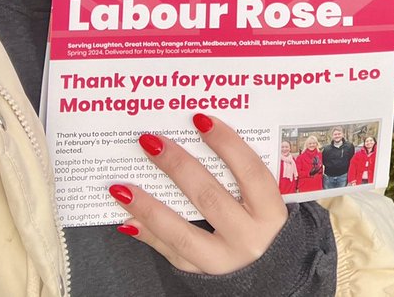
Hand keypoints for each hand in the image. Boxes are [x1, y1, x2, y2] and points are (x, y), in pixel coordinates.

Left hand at [110, 114, 287, 274]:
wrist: (271, 275)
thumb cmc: (264, 225)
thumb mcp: (267, 202)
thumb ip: (245, 175)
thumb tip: (200, 135)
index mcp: (270, 212)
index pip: (250, 171)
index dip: (227, 143)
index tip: (201, 119)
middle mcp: (249, 237)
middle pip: (210, 197)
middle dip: (177, 166)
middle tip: (151, 142)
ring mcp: (225, 260)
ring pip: (183, 233)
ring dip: (149, 207)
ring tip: (122, 188)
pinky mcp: (204, 274)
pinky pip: (172, 253)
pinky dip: (149, 235)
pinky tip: (128, 219)